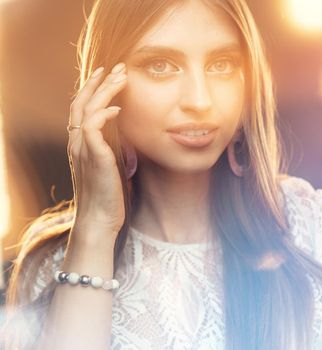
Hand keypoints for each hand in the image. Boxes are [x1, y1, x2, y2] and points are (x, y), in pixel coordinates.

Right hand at [67, 63, 127, 243]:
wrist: (100, 220)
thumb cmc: (108, 196)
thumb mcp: (109, 166)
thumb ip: (110, 147)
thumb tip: (122, 133)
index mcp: (80, 144)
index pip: (81, 108)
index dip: (93, 89)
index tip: (108, 75)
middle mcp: (77, 143)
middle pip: (82, 102)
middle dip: (99, 82)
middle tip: (116, 66)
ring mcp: (83, 149)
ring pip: (87, 109)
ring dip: (105, 90)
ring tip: (121, 76)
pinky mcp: (94, 157)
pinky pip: (93, 127)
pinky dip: (104, 113)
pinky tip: (118, 108)